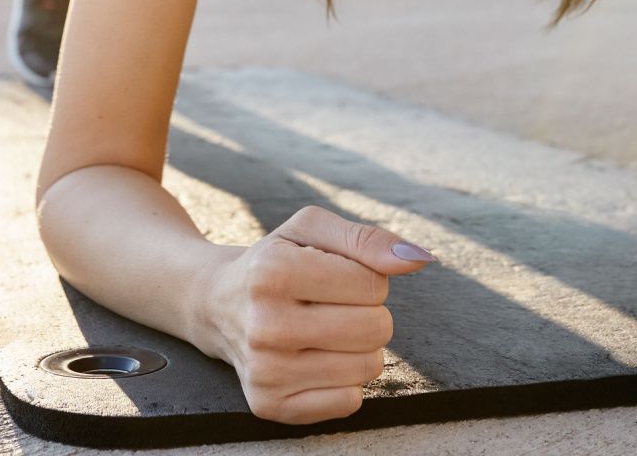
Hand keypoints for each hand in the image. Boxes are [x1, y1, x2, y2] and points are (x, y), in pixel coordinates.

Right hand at [198, 204, 436, 423]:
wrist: (218, 304)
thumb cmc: (276, 258)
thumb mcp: (312, 229)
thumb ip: (368, 239)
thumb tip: (419, 259)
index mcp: (273, 272)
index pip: (373, 285)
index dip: (368, 277)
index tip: (338, 274)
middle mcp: (265, 326)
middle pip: (375, 328)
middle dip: (369, 311)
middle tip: (334, 303)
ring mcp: (265, 372)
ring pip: (368, 367)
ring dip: (360, 345)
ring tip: (326, 328)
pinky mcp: (268, 406)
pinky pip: (349, 402)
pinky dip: (345, 378)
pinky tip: (315, 356)